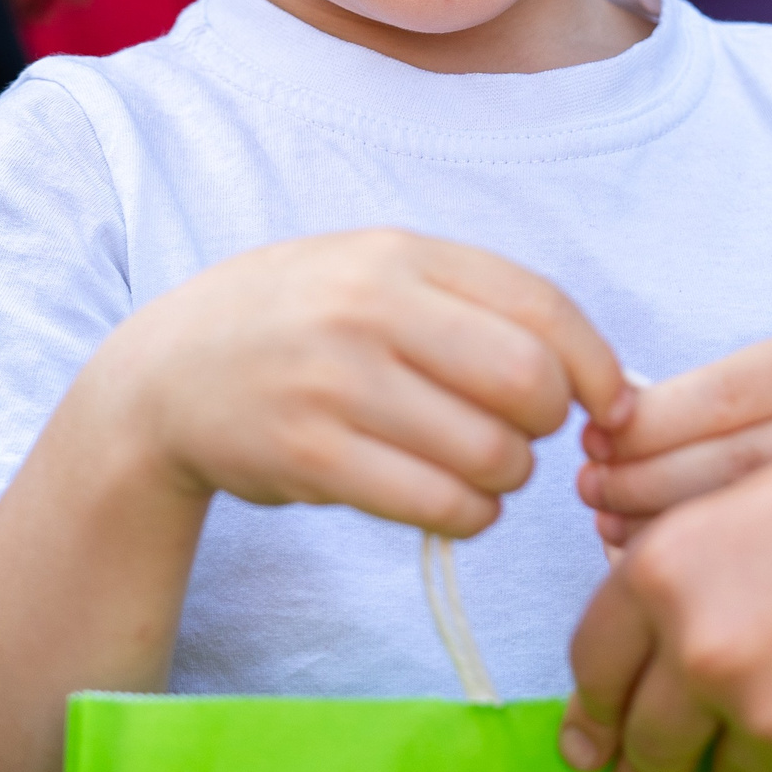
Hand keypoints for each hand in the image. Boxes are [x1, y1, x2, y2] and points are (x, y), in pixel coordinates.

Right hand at [84, 229, 632, 536]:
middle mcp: (369, 309)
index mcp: (399, 255)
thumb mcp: (376, 275)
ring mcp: (335, 384)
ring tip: (475, 470)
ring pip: (490, 456)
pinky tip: (447, 501)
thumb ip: (473, 305)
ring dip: (506, 480)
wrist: (166, 374)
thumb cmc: (300, 324)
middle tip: (520, 435)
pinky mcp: (310, 457)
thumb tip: (596, 377)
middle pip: (526, 383)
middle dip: (547, 426)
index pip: (542, 307)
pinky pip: (438, 505)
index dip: (596, 365)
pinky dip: (466, 516)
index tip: (605, 403)